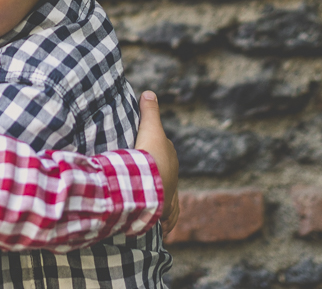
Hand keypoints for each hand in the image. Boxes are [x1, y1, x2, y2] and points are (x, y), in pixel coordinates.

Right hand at [134, 91, 179, 235]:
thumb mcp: (149, 128)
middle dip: (161, 178)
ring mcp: (170, 195)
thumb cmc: (149, 155)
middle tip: (148, 180)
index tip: (147, 155)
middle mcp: (174, 177)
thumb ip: (149, 111)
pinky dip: (166, 223)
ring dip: (165, 203)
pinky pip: (167, 219)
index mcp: (170, 158)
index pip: (165, 153)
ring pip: (170, 200)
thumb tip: (149, 92)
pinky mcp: (165, 211)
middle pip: (167, 176)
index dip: (156, 153)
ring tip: (157, 208)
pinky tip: (164, 229)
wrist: (150, 181)